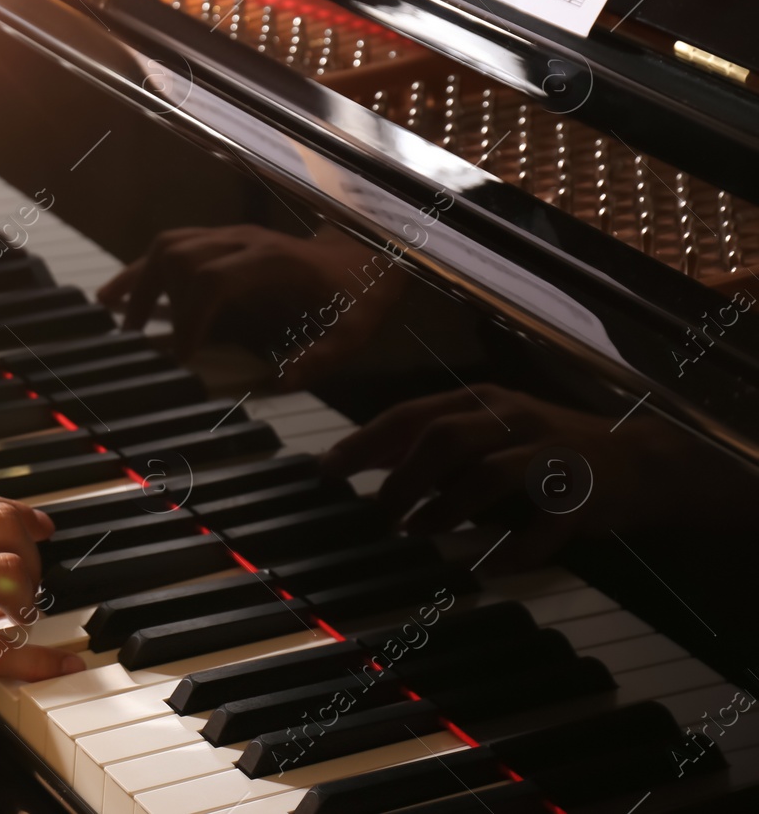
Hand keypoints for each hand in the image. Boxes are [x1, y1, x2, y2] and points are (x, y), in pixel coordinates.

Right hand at [97, 224, 404, 376]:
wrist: (366, 255)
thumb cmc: (357, 296)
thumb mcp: (352, 333)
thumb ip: (320, 358)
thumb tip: (282, 380)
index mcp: (274, 261)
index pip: (213, 279)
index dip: (189, 315)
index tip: (180, 355)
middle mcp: (245, 241)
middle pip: (181, 256)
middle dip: (154, 298)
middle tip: (138, 341)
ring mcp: (230, 235)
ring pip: (170, 244)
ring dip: (140, 279)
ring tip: (117, 316)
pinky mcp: (222, 238)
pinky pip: (173, 244)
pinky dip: (142, 267)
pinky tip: (118, 292)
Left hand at [322, 385, 704, 570]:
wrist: (641, 461)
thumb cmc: (545, 448)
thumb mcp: (486, 431)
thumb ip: (430, 441)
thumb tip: (365, 456)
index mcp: (480, 401)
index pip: (409, 415)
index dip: (364, 443)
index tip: (327, 471)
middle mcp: (511, 418)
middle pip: (442, 439)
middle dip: (402, 478)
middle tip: (379, 512)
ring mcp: (547, 453)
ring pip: (485, 475)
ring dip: (444, 509)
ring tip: (417, 533)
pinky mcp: (580, 494)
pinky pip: (542, 526)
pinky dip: (512, 550)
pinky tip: (487, 567)